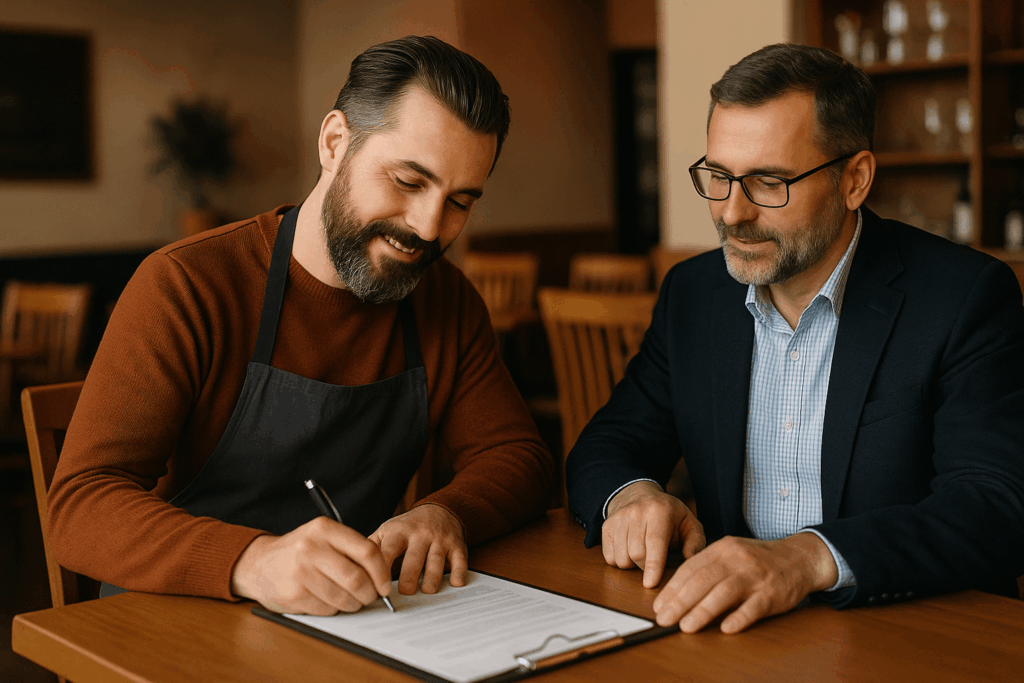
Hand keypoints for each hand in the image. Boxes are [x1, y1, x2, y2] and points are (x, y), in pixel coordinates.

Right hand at [230, 516, 391, 614]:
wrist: (258, 564)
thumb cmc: (299, 551)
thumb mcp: (322, 537)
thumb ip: (349, 549)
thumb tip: (382, 574)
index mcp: (324, 529)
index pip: (366, 551)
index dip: (382, 572)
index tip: (385, 585)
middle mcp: (311, 547)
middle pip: (357, 578)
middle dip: (370, 593)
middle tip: (371, 597)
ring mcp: (301, 572)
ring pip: (343, 597)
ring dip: (354, 604)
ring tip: (352, 601)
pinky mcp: (294, 594)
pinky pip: (327, 609)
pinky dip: (335, 609)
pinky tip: (329, 601)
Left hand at [369, 503, 467, 595]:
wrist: (439, 510)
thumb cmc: (408, 528)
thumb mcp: (387, 531)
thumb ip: (372, 548)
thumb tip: (354, 570)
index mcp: (398, 532)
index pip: (387, 552)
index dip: (381, 571)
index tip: (377, 589)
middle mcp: (420, 535)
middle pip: (413, 559)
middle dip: (408, 577)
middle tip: (404, 593)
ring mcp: (440, 540)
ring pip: (436, 562)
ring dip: (432, 579)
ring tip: (427, 591)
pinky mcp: (457, 546)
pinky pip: (460, 561)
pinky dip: (458, 574)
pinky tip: (454, 583)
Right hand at [603, 481, 704, 587]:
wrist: (638, 494)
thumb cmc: (668, 514)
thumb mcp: (688, 523)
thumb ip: (695, 542)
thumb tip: (690, 560)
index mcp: (660, 511)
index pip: (654, 542)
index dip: (653, 566)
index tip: (650, 584)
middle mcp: (636, 512)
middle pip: (636, 554)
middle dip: (646, 567)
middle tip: (654, 561)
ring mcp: (618, 518)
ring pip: (622, 558)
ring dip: (633, 565)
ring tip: (642, 554)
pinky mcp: (606, 526)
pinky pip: (609, 557)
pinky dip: (620, 561)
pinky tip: (629, 551)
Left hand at [652, 532, 838, 633]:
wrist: (799, 558)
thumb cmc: (759, 560)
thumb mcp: (731, 553)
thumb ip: (707, 567)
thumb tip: (677, 591)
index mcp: (723, 549)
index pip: (691, 568)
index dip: (672, 588)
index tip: (659, 605)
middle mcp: (737, 560)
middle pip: (702, 580)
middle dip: (679, 601)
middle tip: (664, 619)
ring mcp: (755, 577)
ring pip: (724, 593)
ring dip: (702, 611)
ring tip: (686, 626)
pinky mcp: (772, 594)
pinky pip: (753, 607)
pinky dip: (738, 618)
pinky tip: (725, 629)